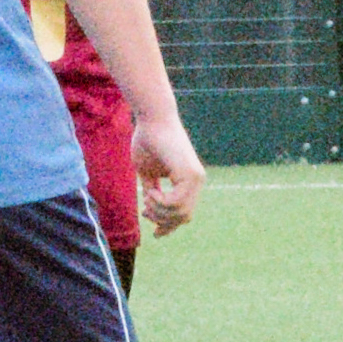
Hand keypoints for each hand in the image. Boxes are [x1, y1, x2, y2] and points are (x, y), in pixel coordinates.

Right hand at [134, 114, 205, 234]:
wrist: (152, 117)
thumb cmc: (147, 140)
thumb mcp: (149, 173)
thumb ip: (154, 191)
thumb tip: (153, 213)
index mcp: (190, 180)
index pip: (185, 212)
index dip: (168, 224)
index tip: (149, 223)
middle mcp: (197, 180)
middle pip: (183, 217)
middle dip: (162, 220)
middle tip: (145, 211)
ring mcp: (195, 178)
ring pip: (180, 213)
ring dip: (158, 211)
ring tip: (147, 196)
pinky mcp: (189, 174)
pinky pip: (176, 203)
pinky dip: (160, 203)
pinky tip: (150, 192)